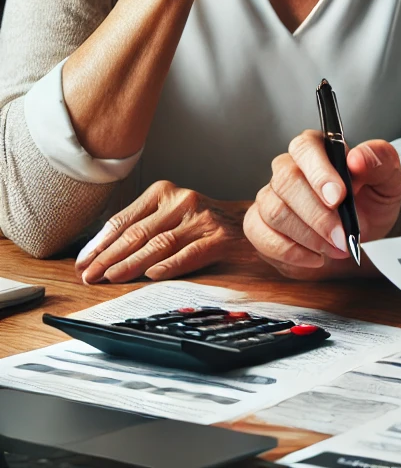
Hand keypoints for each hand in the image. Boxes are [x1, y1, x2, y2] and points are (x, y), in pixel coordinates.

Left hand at [76, 181, 248, 283]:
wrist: (248, 223)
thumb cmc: (201, 223)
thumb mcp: (169, 216)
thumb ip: (142, 228)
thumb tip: (99, 255)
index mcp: (164, 192)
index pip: (125, 220)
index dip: (100, 243)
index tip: (83, 262)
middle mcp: (183, 201)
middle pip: (138, 232)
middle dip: (109, 256)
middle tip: (90, 275)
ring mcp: (203, 218)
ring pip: (160, 243)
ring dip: (132, 263)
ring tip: (112, 277)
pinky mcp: (220, 238)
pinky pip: (191, 253)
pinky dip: (170, 264)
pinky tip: (153, 274)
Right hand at [244, 132, 400, 279]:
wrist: (365, 227)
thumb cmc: (373, 196)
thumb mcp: (389, 177)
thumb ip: (379, 160)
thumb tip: (357, 158)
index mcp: (317, 147)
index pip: (305, 148)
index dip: (319, 173)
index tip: (339, 197)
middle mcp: (288, 166)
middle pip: (287, 183)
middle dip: (317, 214)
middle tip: (343, 235)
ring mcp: (270, 195)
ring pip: (275, 212)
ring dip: (308, 237)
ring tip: (338, 247)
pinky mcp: (260, 224)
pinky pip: (260, 236)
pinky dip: (289, 252)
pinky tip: (315, 257)